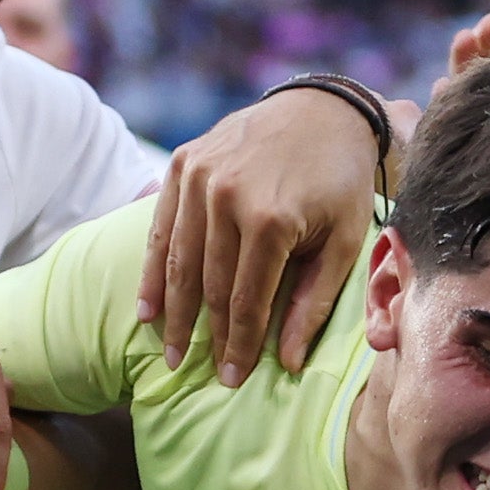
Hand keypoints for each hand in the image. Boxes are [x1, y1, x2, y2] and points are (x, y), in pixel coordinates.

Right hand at [141, 88, 387, 386]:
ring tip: (167, 349)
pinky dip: (153, 268)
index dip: (239, 345)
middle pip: (208, 284)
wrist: (324, 111)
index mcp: (271, 219)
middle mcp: (228, 196)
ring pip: (179, 258)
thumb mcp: (343, 243)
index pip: (246, 300)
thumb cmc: (340, 183)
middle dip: (203, 335)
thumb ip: (314, 302)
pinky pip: (161, 225)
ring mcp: (201, 176)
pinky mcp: (184, 161)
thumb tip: (286, 363)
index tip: (231, 379)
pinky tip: (146, 307)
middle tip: (193, 373)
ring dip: (170, 310)